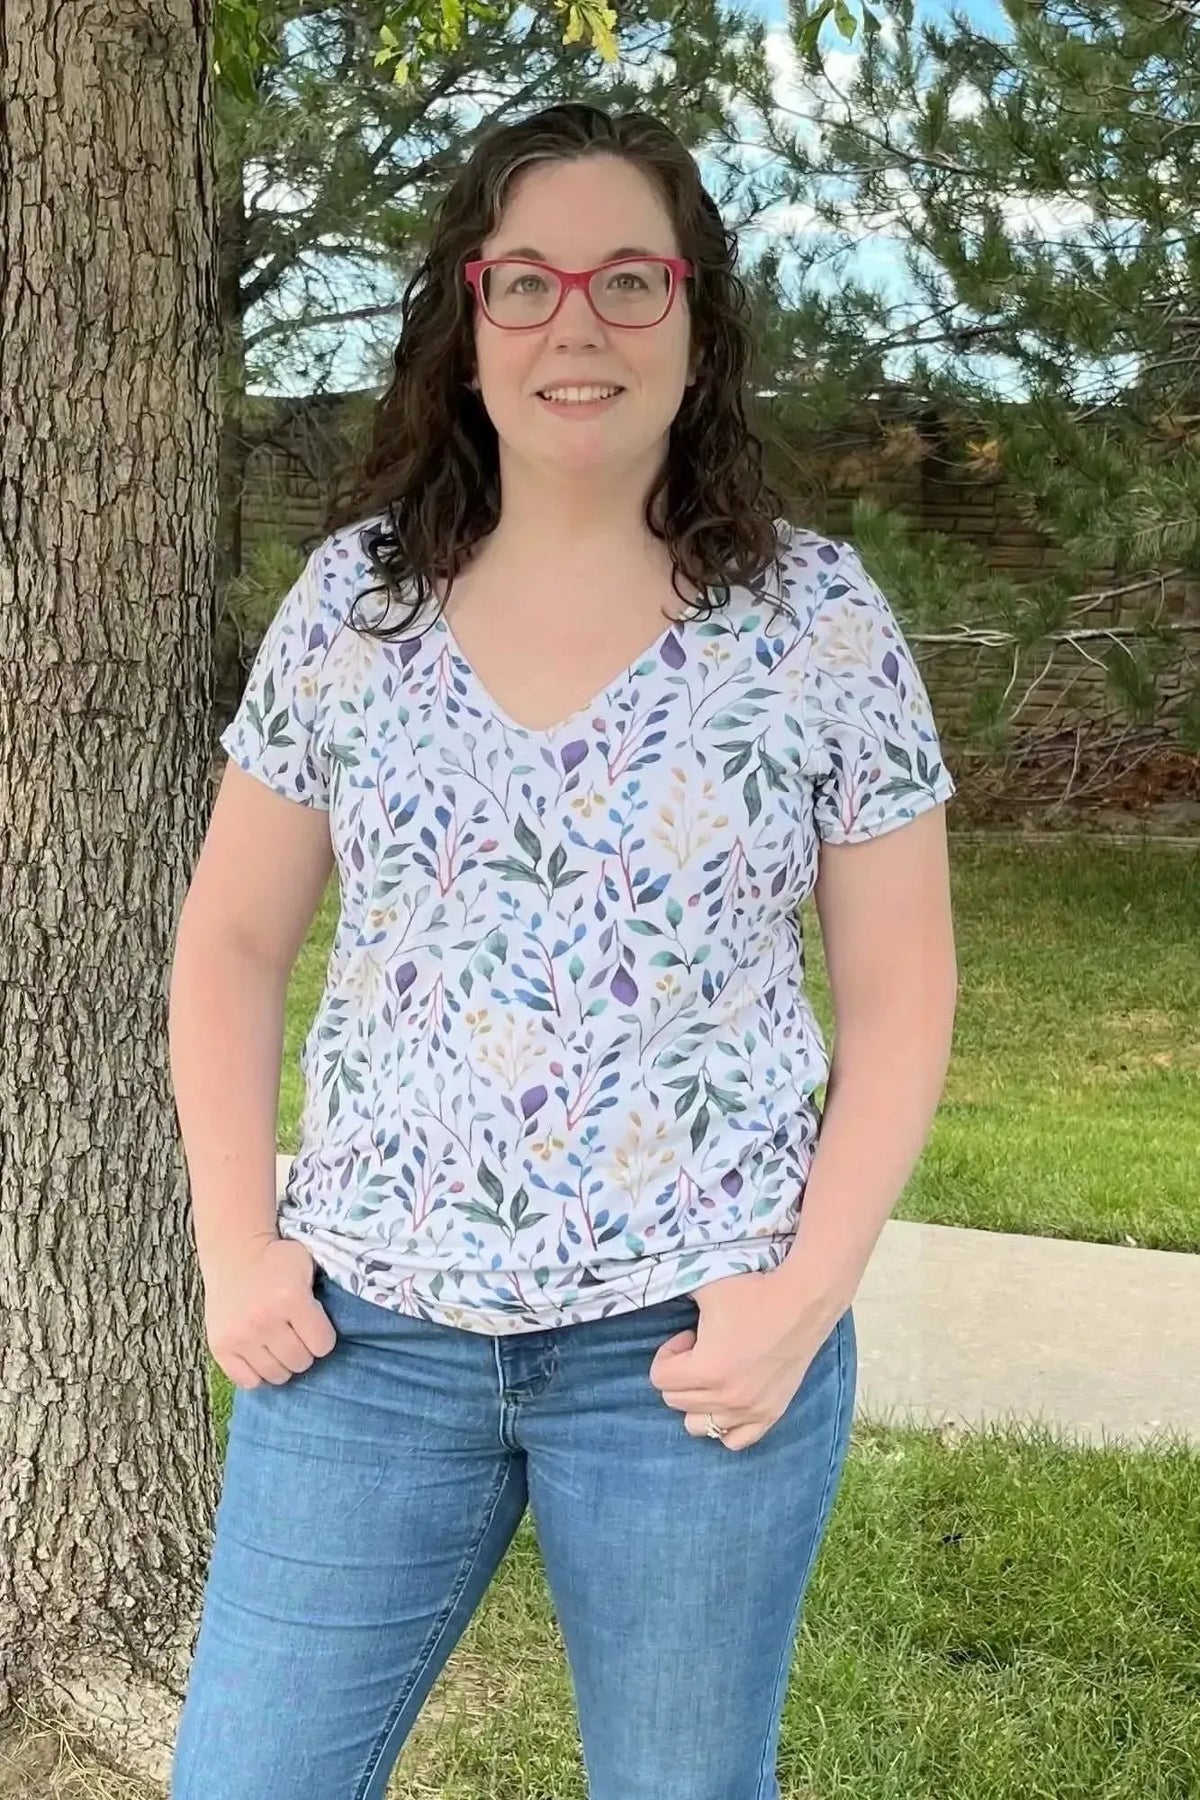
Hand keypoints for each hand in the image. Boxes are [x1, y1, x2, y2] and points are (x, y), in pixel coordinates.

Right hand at [203, 1235, 336, 1390]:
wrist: (234, 1252)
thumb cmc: (276, 1260)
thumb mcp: (306, 1266)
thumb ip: (320, 1297)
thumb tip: (328, 1335)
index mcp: (290, 1298)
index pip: (323, 1344)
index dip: (322, 1336)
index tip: (314, 1325)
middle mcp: (264, 1319)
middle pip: (300, 1362)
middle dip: (304, 1350)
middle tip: (296, 1335)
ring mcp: (239, 1335)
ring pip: (276, 1375)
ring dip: (282, 1363)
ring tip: (279, 1345)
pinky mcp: (220, 1346)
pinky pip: (247, 1381)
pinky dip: (257, 1373)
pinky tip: (260, 1356)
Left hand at [648, 1266, 837, 1451]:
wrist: (804, 1301)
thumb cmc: (753, 1291)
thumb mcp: (705, 1286)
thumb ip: (671, 1291)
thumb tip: (652, 1290)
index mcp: (706, 1369)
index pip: (659, 1379)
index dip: (668, 1354)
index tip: (689, 1337)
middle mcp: (727, 1398)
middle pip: (675, 1401)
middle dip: (681, 1374)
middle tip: (703, 1349)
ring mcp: (750, 1410)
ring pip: (698, 1426)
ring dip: (698, 1401)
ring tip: (714, 1373)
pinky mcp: (771, 1414)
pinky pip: (735, 1441)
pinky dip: (725, 1424)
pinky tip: (730, 1397)